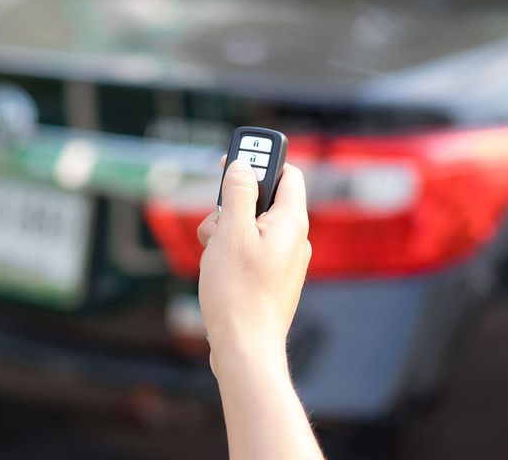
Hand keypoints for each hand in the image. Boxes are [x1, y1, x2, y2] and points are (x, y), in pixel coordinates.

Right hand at [197, 157, 310, 375]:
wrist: (245, 347)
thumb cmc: (239, 292)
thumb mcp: (232, 231)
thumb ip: (239, 193)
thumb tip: (242, 166)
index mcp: (291, 221)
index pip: (287, 173)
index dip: (260, 161)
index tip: (233, 160)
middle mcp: (293, 239)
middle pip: (263, 199)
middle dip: (233, 203)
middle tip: (217, 220)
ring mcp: (284, 260)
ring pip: (252, 226)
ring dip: (227, 229)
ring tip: (214, 251)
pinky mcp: (271, 278)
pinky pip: (251, 250)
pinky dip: (231, 250)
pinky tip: (217, 268)